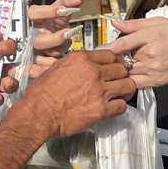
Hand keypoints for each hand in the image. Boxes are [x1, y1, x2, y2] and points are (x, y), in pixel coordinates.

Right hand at [14, 48, 135, 136]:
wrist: (39, 113)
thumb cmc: (41, 92)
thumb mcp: (55, 68)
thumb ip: (74, 65)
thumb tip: (83, 66)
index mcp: (82, 59)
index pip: (110, 55)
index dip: (113, 63)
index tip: (111, 69)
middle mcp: (94, 71)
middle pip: (122, 69)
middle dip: (121, 75)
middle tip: (117, 82)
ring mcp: (101, 91)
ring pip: (128, 85)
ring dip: (125, 90)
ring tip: (120, 94)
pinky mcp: (103, 110)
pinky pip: (122, 106)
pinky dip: (119, 107)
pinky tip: (113, 108)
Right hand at [30, 0, 84, 60]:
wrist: (56, 36)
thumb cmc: (56, 21)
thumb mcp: (61, 9)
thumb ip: (69, 1)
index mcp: (37, 20)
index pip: (33, 13)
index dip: (47, 12)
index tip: (63, 10)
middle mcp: (34, 36)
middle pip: (37, 40)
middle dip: (54, 39)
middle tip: (68, 33)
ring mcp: (37, 50)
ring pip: (43, 56)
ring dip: (57, 52)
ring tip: (69, 47)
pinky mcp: (41, 62)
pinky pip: (44, 67)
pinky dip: (53, 64)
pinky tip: (63, 60)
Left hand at [107, 16, 167, 88]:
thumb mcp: (159, 22)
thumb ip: (135, 24)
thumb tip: (114, 23)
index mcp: (152, 35)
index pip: (122, 43)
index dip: (107, 48)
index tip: (98, 50)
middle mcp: (151, 53)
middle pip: (122, 58)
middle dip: (113, 59)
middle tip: (104, 59)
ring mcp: (153, 69)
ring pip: (126, 72)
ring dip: (118, 70)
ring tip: (112, 68)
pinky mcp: (155, 81)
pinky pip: (134, 83)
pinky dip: (127, 81)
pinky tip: (124, 77)